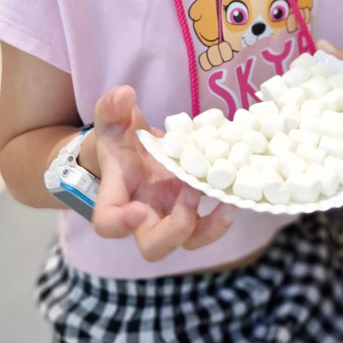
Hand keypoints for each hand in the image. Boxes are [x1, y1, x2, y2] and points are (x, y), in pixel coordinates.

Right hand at [90, 86, 235, 260]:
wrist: (134, 149)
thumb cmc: (119, 138)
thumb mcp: (112, 118)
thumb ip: (111, 107)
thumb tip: (125, 94)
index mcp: (117, 194)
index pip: (107, 222)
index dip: (120, 225)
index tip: (137, 211)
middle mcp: (144, 213)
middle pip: (153, 247)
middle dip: (175, 229)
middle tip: (191, 193)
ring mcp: (170, 215)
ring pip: (188, 242)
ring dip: (209, 228)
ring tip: (226, 199)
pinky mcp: (191, 209)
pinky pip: (208, 226)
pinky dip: (223, 217)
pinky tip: (235, 195)